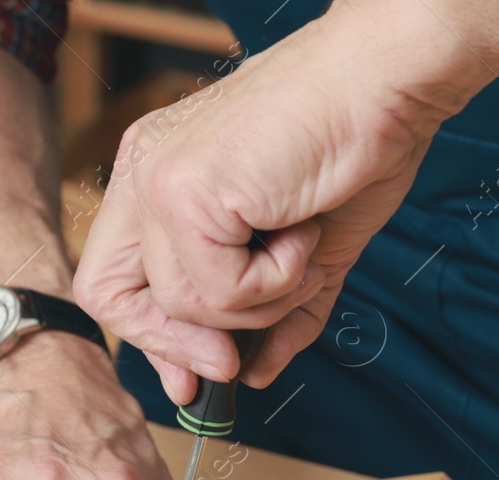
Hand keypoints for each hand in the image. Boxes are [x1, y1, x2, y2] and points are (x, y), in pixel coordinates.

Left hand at [72, 0, 498, 402]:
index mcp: (159, 175)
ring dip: (258, 304)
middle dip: (174, 345)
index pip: (113, 278)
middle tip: (236, 360)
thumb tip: (253, 376)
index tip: (207, 368)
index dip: (152, 337)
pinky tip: (303, 228)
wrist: (389, 85)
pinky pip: (218, 292)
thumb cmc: (353, 148)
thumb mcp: (305, 253)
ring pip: (181, 305)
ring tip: (303, 249)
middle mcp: (145, 171)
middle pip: (109, 296)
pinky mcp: (187, 191)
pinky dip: (276, 282)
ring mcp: (158, 179)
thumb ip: (273, 314)